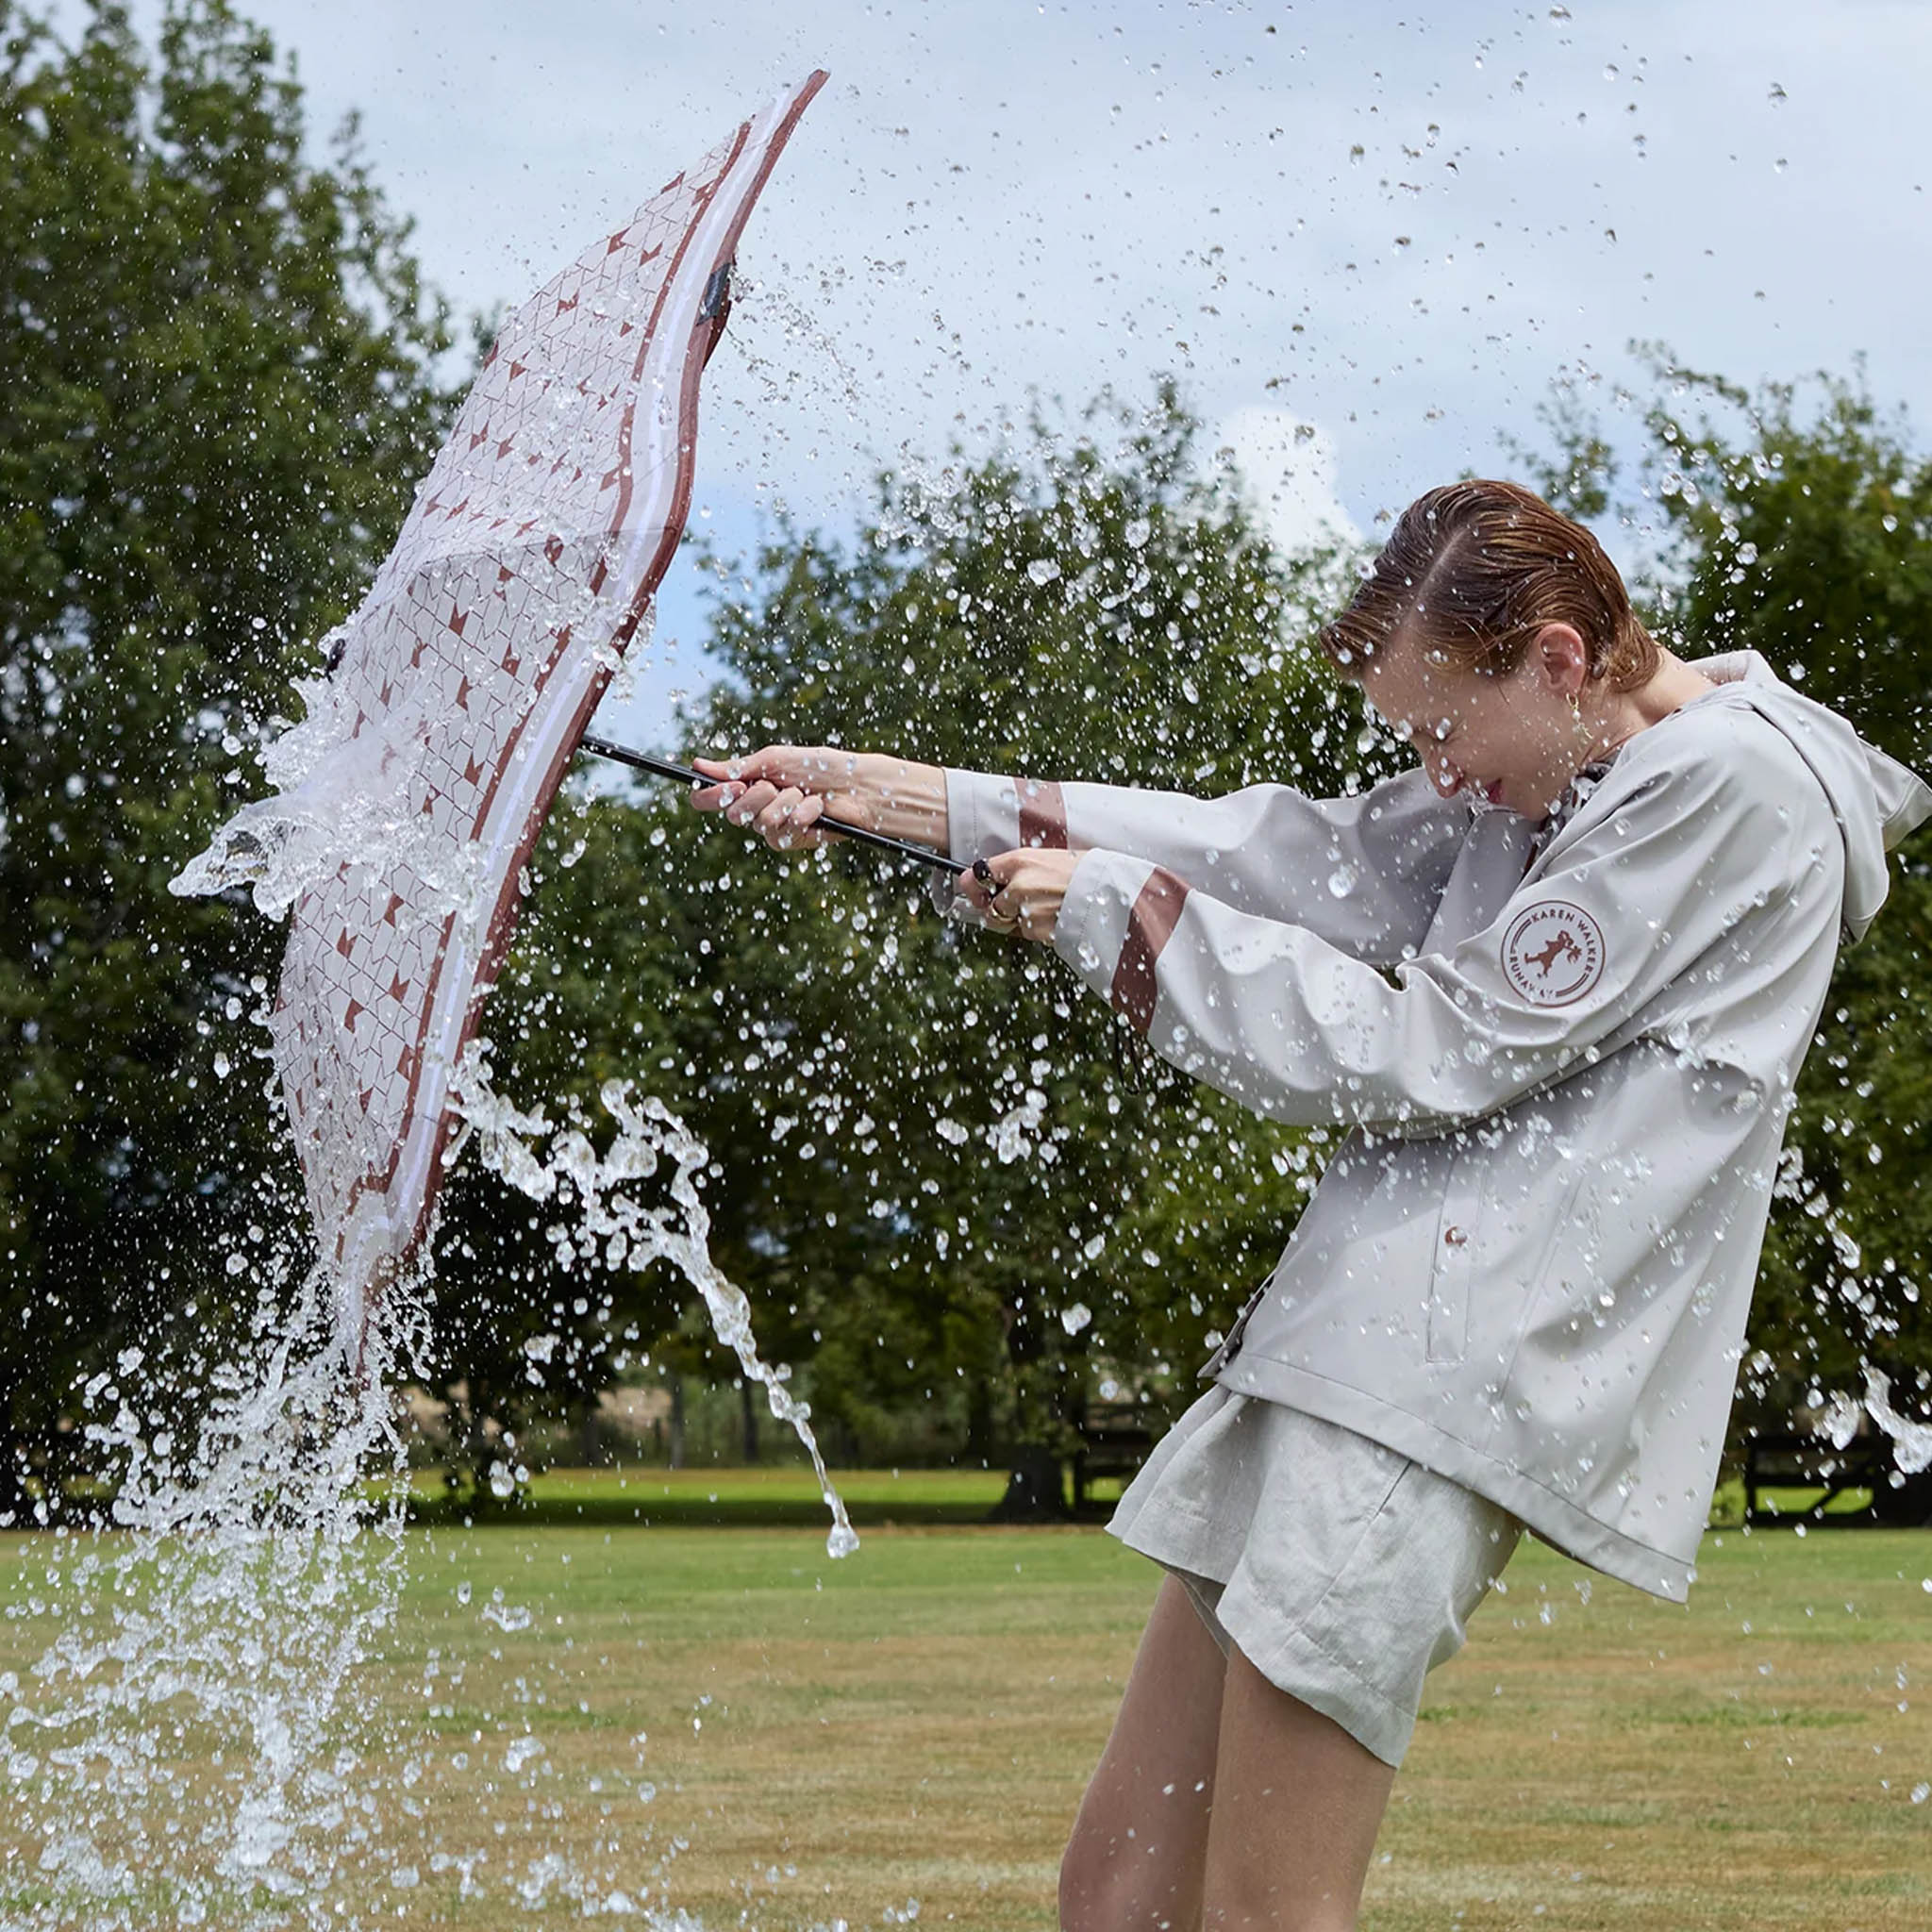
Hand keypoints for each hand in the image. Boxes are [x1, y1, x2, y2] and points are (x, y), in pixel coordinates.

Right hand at [687, 746, 945, 851]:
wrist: (856, 785)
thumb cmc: (818, 767)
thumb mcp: (774, 760)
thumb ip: (737, 768)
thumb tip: (698, 765)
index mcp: (747, 786)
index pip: (710, 799)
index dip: (710, 796)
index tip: (728, 786)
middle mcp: (755, 809)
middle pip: (732, 813)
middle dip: (756, 794)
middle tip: (777, 784)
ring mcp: (773, 828)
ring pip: (760, 822)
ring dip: (785, 802)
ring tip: (805, 793)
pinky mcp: (792, 841)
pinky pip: (784, 831)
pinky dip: (802, 813)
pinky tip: (818, 808)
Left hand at [955, 848, 1081, 943]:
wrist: (1114, 892)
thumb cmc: (1084, 873)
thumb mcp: (1049, 860)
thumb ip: (1016, 870)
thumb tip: (980, 878)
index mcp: (1020, 861)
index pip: (979, 874)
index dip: (972, 886)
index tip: (973, 890)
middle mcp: (1018, 885)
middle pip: (990, 908)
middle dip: (998, 911)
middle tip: (1014, 907)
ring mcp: (1028, 911)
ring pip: (1010, 924)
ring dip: (1021, 922)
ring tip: (1048, 908)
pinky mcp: (1039, 932)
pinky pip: (1030, 935)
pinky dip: (1039, 931)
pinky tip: (1057, 917)